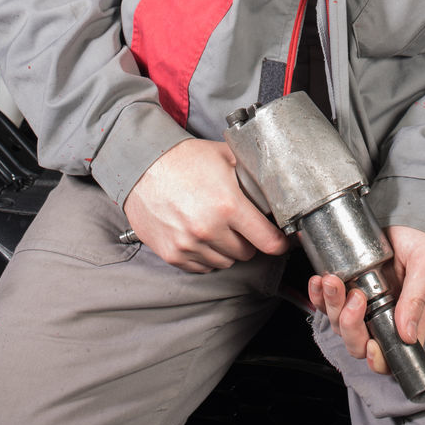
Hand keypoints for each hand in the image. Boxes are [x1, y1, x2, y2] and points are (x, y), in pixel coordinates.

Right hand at [123, 138, 289, 271]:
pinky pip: (201, 267)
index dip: (279, 242)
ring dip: (226, 249)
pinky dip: (205, 256)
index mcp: (228, 205)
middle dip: (248, 239)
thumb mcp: (225, 156)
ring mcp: (189, 245)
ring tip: (218, 227)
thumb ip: (252, 172)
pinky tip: (201, 236)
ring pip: (224, 262)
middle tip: (240, 224)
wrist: (142, 166)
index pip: (267, 240)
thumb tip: (276, 181)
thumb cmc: (184, 159)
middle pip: (246, 252)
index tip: (282, 241)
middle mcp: (210, 229)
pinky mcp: (172, 254)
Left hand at [309, 225, 424, 373]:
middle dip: (351, 326)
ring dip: (332, 306)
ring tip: (335, 280)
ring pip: (339, 324)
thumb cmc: (423, 240)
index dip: (378, 360)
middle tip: (356, 297)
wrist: (404, 213)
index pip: (391, 356)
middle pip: (359, 344)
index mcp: (408, 320)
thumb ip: (417, 299)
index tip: (371, 345)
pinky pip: (326, 302)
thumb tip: (407, 335)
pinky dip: (319, 296)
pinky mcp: (348, 285)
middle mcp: (383, 316)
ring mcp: (364, 303)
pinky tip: (321, 281)